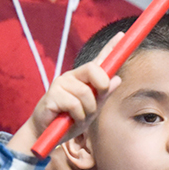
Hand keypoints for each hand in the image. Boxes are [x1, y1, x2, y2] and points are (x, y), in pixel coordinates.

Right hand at [7, 32, 123, 154]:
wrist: (46, 134)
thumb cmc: (70, 120)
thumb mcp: (92, 109)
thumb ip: (103, 94)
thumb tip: (117, 79)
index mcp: (83, 78)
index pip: (99, 60)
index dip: (111, 47)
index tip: (122, 35)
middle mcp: (72, 76)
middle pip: (93, 68)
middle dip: (102, 84)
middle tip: (98, 97)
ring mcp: (60, 84)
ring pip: (86, 93)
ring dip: (88, 111)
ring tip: (79, 117)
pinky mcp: (52, 95)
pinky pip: (74, 104)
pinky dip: (77, 116)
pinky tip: (69, 120)